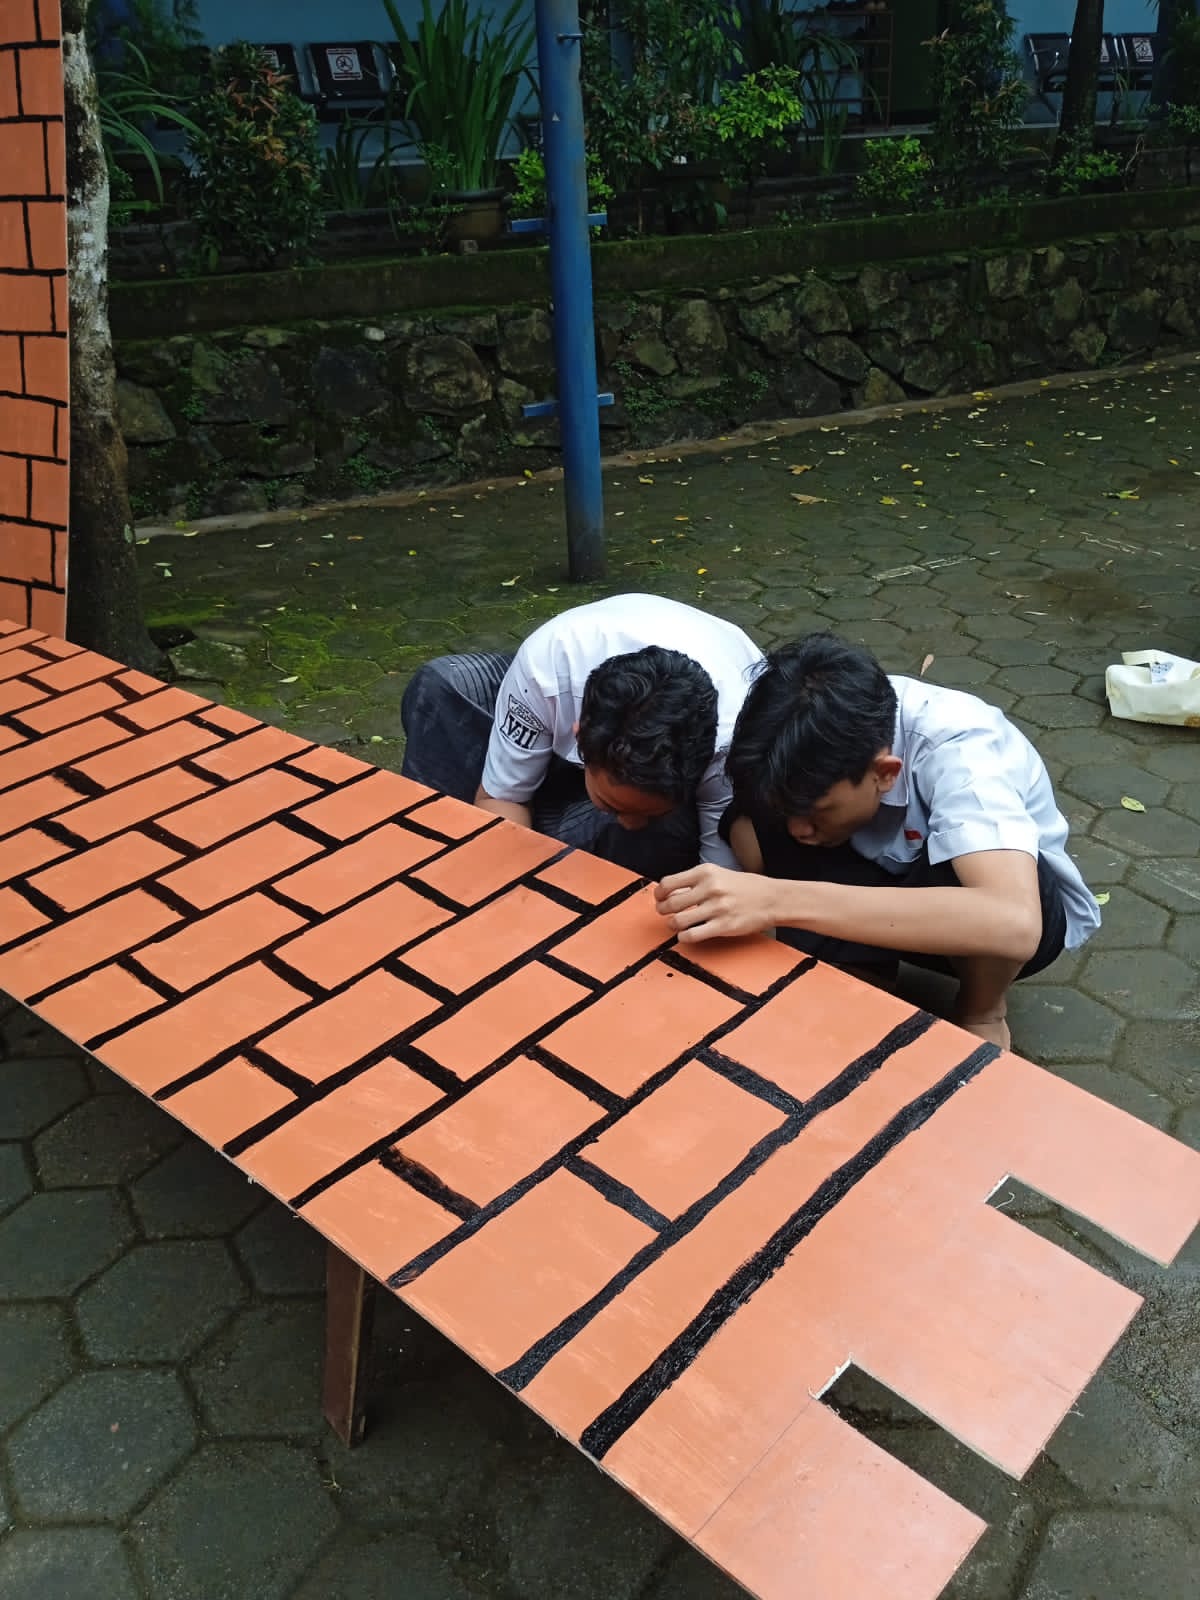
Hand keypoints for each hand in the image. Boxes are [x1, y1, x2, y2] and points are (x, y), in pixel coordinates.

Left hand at [654, 865, 778, 942]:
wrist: (773, 899)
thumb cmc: (746, 887)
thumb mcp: (719, 874)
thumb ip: (695, 882)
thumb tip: (669, 893)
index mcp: (706, 872)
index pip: (668, 883)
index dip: (659, 894)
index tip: (660, 899)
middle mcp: (710, 888)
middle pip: (670, 903)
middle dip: (663, 911)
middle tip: (666, 913)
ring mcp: (717, 908)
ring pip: (678, 921)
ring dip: (672, 925)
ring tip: (676, 925)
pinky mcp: (723, 926)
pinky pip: (692, 935)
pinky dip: (683, 937)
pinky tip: (687, 934)